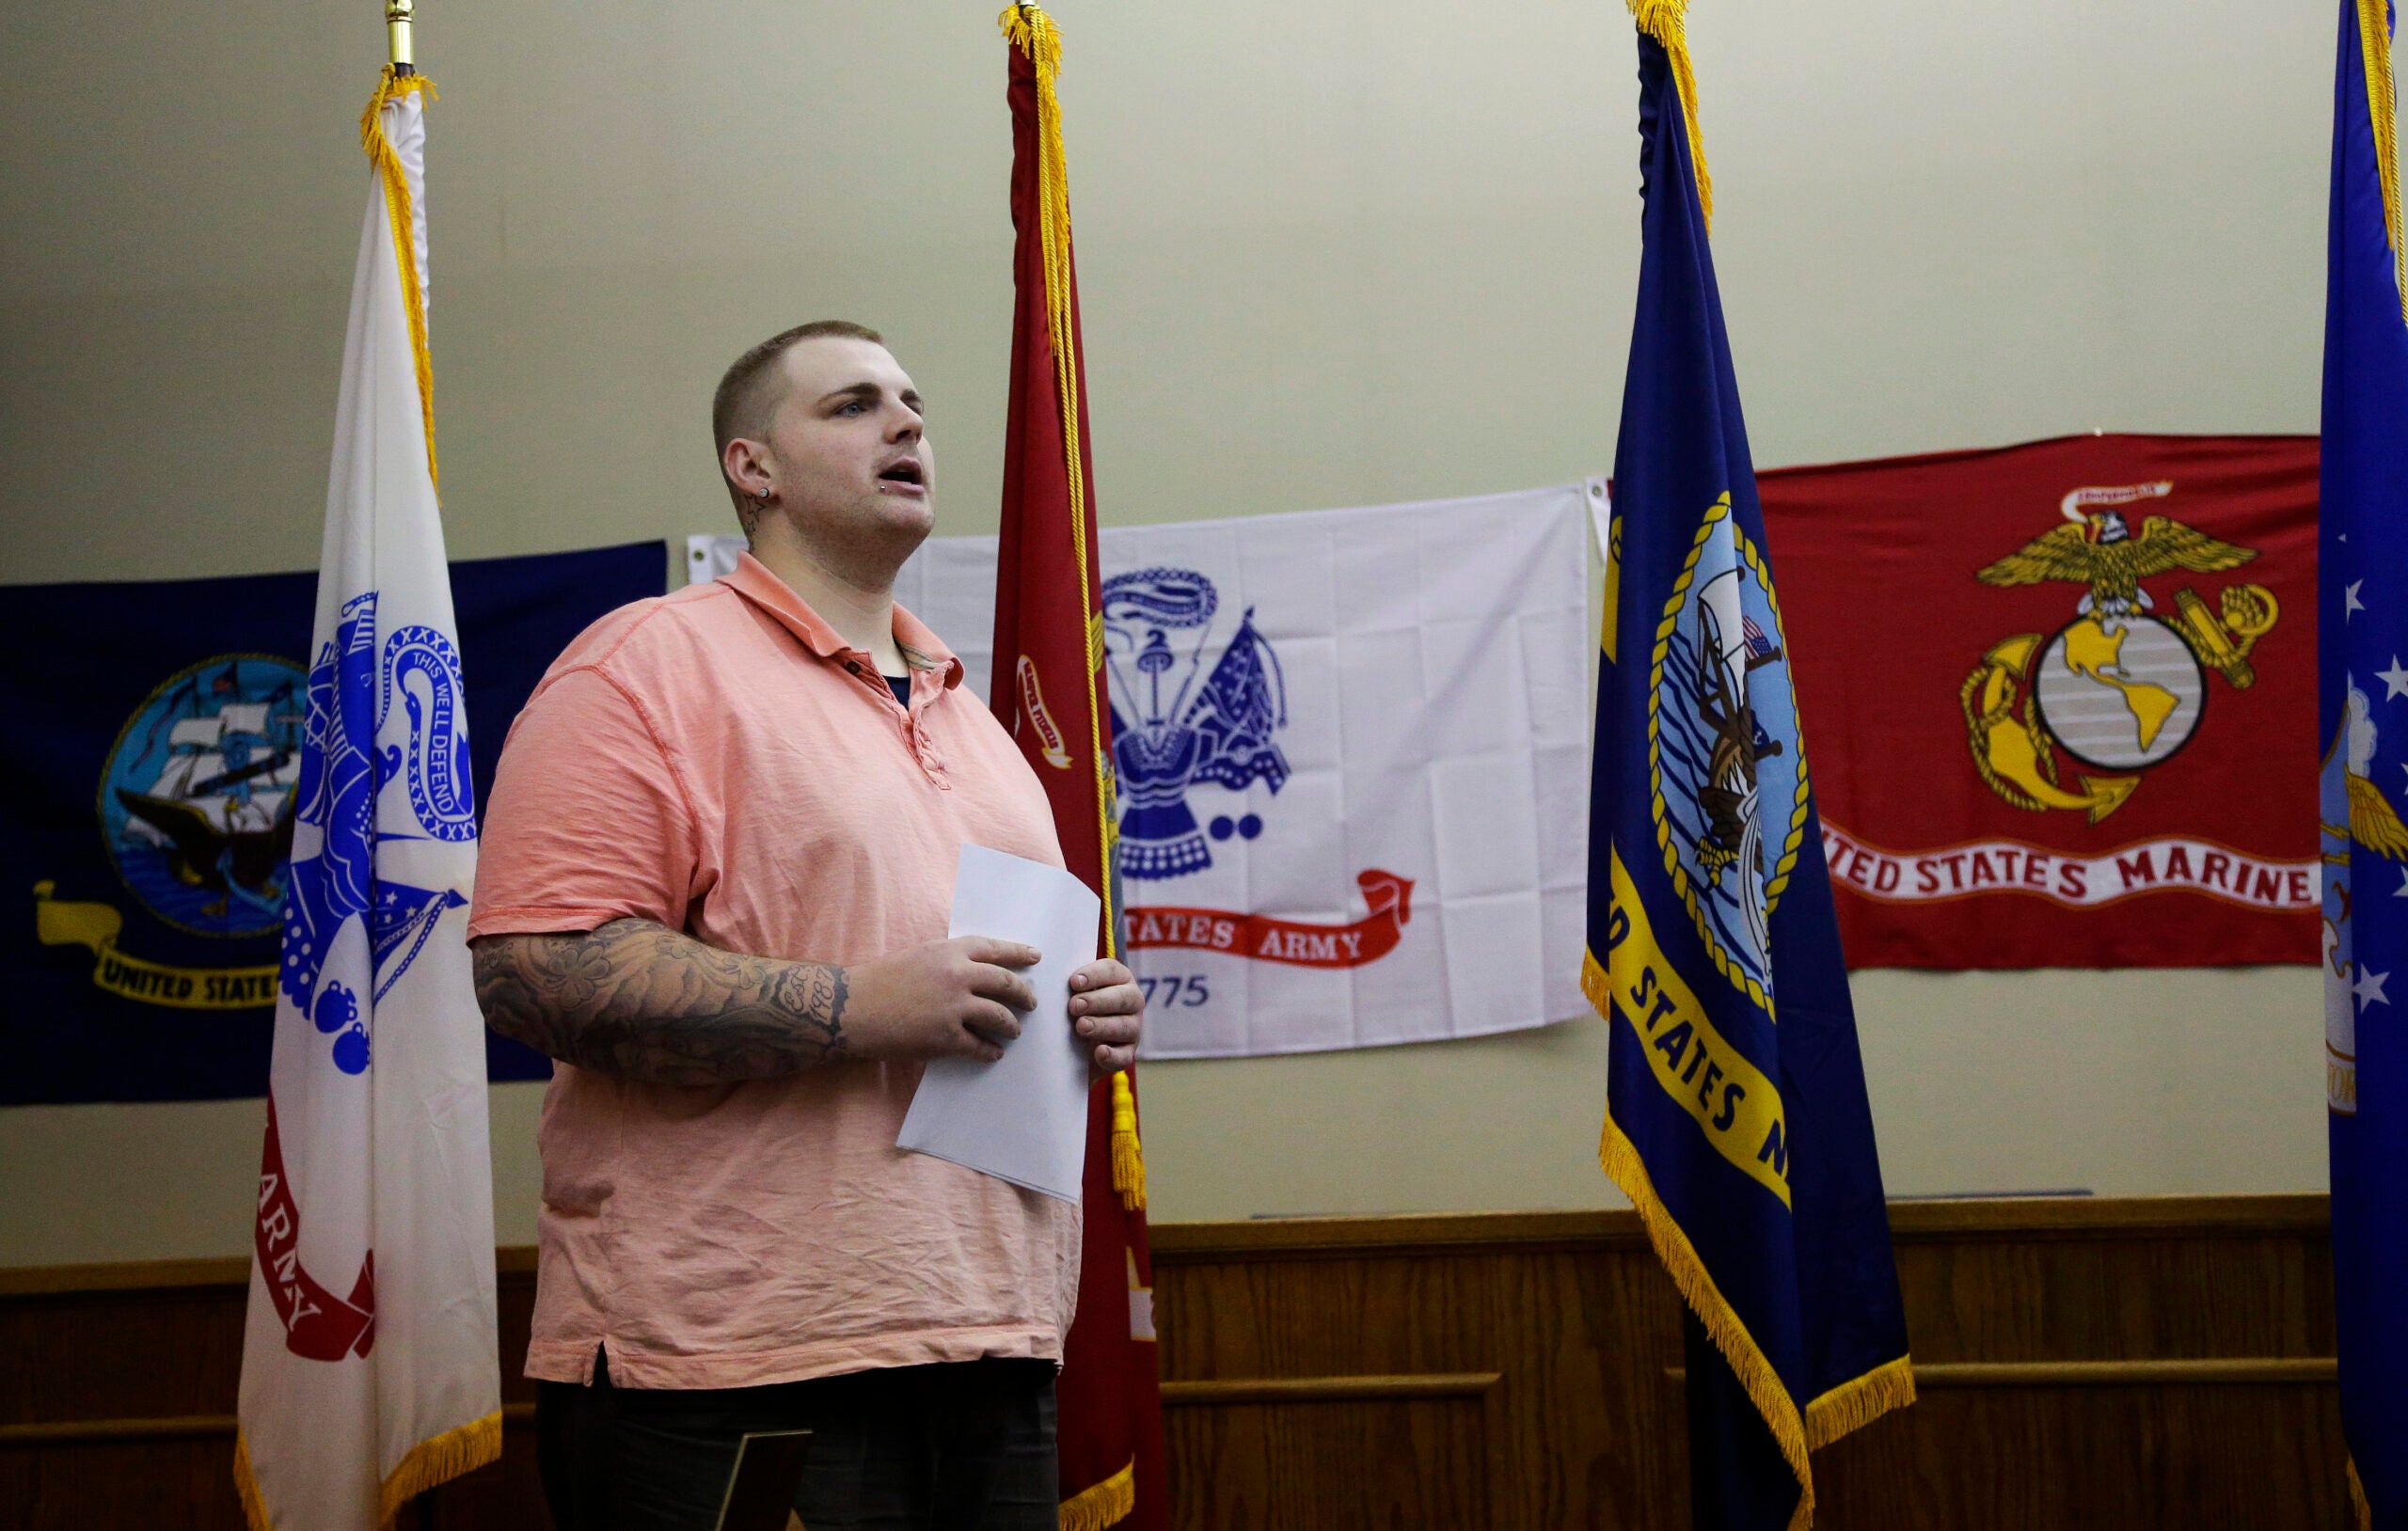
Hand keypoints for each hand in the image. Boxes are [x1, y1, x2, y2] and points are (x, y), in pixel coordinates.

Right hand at [845, 936, 1040, 1062]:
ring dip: (1011, 1025)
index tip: (1035, 957)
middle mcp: (958, 975)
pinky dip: (991, 1051)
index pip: (995, 949)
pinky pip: (980, 1046)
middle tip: (1031, 1003)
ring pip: (999, 1017)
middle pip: (1005, 983)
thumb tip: (974, 972)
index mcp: (949, 951)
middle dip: (1023, 994)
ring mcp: (954, 1007)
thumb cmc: (879, 980)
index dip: (1018, 953)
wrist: (852, 1007)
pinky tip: (994, 1053)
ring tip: (1014, 1031)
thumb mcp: (918, 956)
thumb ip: (947, 961)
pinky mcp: (946, 1037)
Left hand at [1069, 959, 1142, 1075]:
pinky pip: (1124, 1056)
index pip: (1111, 971)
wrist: (1077, 1044)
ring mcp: (1133, 1028)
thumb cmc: (1076, 1007)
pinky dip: (1112, 1055)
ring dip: (1102, 1026)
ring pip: (1125, 1026)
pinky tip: (1099, 1052)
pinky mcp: (1127, 1053)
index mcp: (1120, 979)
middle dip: (1098, 1001)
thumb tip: (1050, 975)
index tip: (1073, 982)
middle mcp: (1132, 1001)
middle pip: (1123, 997)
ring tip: (1081, 1026)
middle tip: (1074, 1006)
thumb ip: (1069, 984)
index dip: (1094, 975)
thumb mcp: (1073, 991)